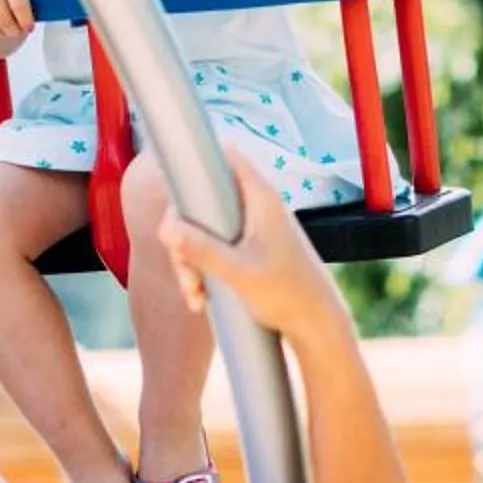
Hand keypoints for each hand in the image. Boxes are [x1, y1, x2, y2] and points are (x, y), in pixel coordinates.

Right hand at [157, 162, 342, 338]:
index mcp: (260, 199)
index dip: (198, 160)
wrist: (316, 325)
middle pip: (202, 203)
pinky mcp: (248, 252)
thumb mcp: (239, 273)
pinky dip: (202, 273)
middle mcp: (255, 208)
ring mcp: (251, 231)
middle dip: (183, 238)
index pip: (227, 156)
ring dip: (190, 263)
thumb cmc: (288, 294)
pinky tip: (200, 301)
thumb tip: (166, 228)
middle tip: (185, 273)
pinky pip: (213, 252)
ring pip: (203, 232)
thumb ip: (202, 250)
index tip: (173, 179)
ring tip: (194, 296)